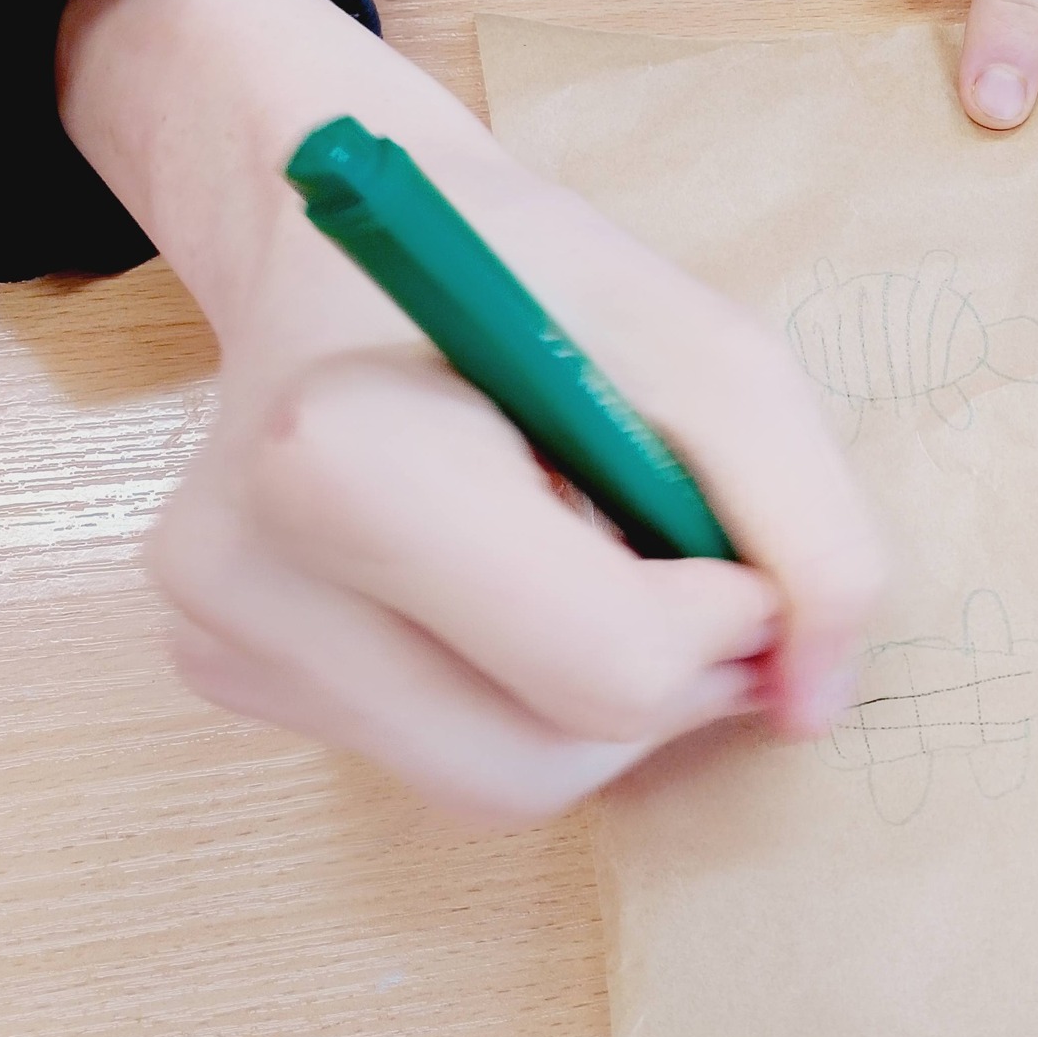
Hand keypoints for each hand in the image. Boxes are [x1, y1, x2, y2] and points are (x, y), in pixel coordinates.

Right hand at [58, 0, 883, 821]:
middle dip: (660, 685)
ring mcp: (226, 639)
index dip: (720, 625)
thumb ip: (808, 528)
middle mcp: (244, 573)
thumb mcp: (717, 355)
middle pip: (541, 764)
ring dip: (597, 704)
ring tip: (584, 564)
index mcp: (341, 459)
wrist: (350, 250)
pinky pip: (444, 759)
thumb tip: (811, 710)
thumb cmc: (537, 283)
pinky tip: (504, 584)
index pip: (602, 665)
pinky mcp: (236, 678)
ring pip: (495, 786)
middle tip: (678, 571)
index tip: (726, 543)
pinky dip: (522, 697)